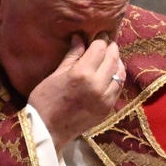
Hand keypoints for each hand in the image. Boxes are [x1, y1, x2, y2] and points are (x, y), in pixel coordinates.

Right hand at [28, 34, 124, 152]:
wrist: (47, 131)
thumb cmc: (45, 100)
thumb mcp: (56, 74)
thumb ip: (73, 55)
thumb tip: (80, 37)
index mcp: (82, 73)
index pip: (100, 49)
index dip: (101, 39)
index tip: (100, 35)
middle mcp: (98, 85)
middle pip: (112, 59)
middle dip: (111, 48)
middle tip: (108, 42)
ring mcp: (105, 98)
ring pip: (119, 73)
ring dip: (117, 62)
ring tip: (110, 57)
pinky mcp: (108, 109)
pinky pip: (118, 88)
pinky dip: (117, 77)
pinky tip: (111, 73)